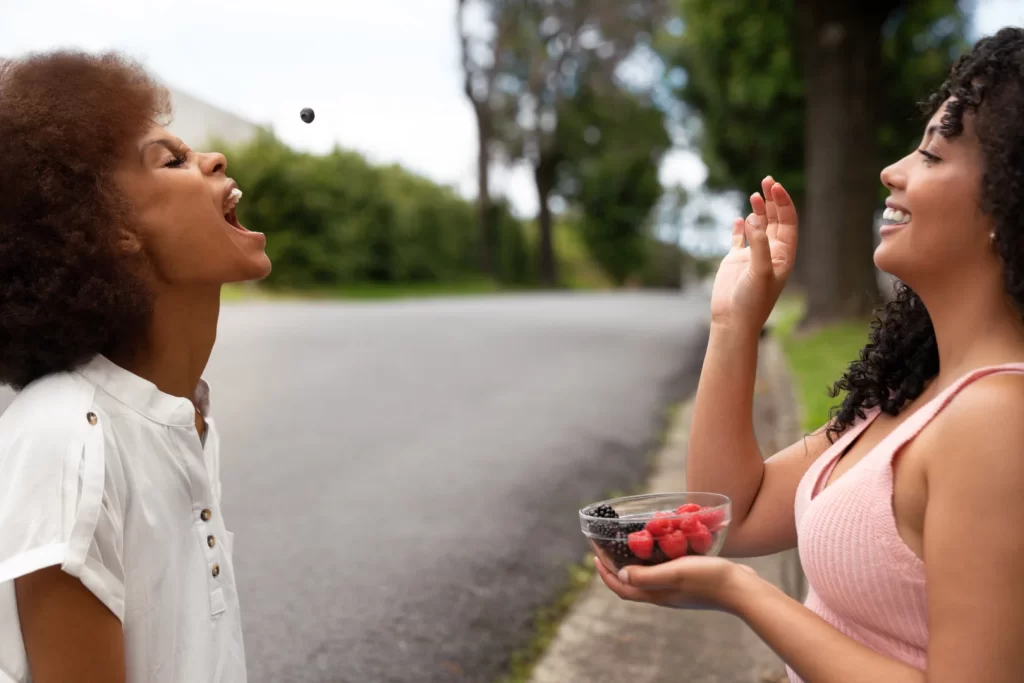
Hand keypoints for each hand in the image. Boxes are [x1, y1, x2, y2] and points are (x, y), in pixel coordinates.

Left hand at [594, 554, 758, 613]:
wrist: (743, 589)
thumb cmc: (708, 580)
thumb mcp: (674, 573)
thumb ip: (645, 576)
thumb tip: (617, 575)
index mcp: (656, 594)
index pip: (620, 587)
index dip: (604, 572)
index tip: (595, 553)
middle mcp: (663, 593)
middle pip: (631, 581)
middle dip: (617, 563)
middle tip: (610, 543)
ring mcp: (678, 588)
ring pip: (649, 573)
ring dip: (636, 558)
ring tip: (632, 539)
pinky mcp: (690, 580)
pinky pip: (666, 567)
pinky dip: (658, 555)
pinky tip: (664, 540)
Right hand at [709, 176, 797, 331]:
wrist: (733, 320)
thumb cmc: (751, 301)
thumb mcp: (760, 272)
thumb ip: (759, 245)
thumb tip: (754, 219)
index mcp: (784, 255)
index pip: (787, 222)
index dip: (783, 203)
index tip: (774, 187)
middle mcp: (771, 253)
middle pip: (776, 220)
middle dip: (772, 201)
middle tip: (767, 181)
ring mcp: (753, 256)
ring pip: (759, 227)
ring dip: (759, 210)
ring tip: (754, 194)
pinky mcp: (735, 261)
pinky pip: (740, 240)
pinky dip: (740, 228)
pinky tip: (740, 218)